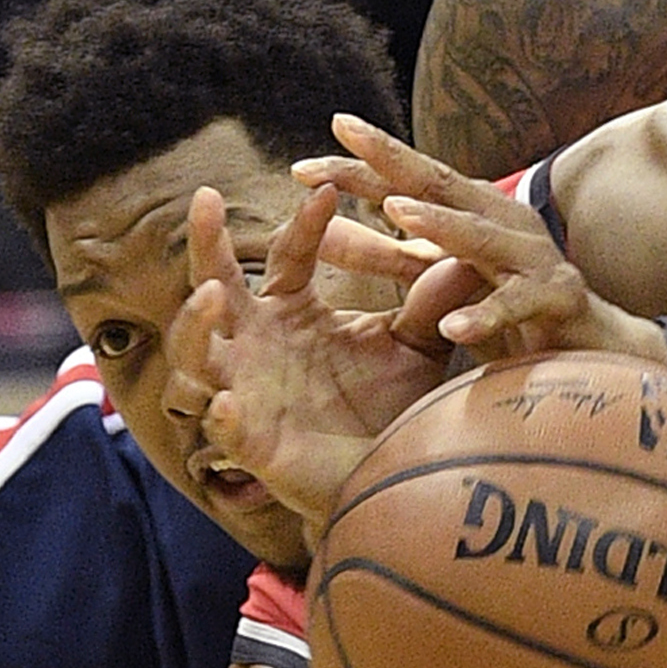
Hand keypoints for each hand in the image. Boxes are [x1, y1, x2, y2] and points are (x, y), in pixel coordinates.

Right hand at [167, 183, 449, 529]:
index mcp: (293, 311)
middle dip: (207, 244)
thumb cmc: (392, 405)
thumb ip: (434, 302)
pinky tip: (227, 404)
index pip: (291, 255)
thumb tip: (468, 246)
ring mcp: (243, 388)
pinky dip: (220, 415)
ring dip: (198, 323)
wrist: (386, 479)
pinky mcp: (248, 441)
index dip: (306, 224)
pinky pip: (222, 425)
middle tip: (204, 198)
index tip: (328, 188)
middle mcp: (257, 342)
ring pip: (198, 351)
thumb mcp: (416, 346)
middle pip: (214, 283)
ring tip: (214, 295)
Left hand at [294, 113, 644, 361]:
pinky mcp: (557, 299)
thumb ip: (386, 257)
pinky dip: (484, 317)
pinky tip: (452, 329)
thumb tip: (322, 233)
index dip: (359, 170)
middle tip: (345, 138)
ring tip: (396, 210)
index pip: (407, 183)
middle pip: (440, 186)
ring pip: (480, 237)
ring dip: (439, 223)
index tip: (303, 166)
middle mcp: (502, 222)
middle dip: (391, 161)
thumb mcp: (437, 278)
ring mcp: (533, 257)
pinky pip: (515, 306)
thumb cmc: (509, 309)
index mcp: (471, 213)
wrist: (591, 347)